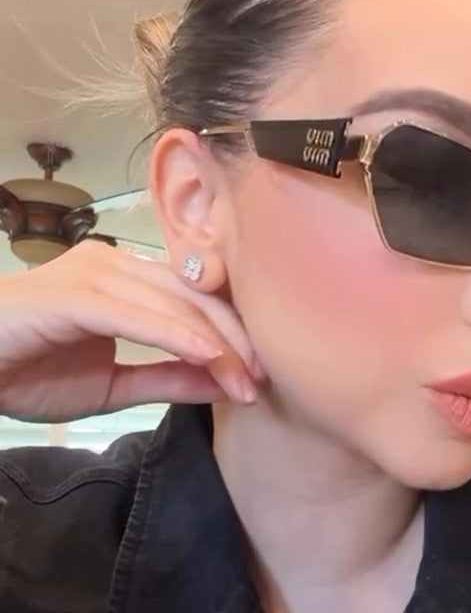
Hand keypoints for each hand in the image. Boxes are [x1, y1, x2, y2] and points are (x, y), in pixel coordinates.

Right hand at [0, 239, 262, 422]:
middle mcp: (118, 265)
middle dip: (235, 339)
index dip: (234, 335)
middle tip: (262, 380)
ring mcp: (96, 273)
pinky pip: (137, 313)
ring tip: (245, 378)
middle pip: (195, 297)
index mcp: (129, 279)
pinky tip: (207, 355)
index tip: (259, 375)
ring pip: (174, 303)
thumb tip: (224, 382)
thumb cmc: (27, 369)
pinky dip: (176, 334)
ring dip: (216, 342)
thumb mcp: (111, 385)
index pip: (197, 301)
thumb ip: (167, 379)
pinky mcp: (75, 292)